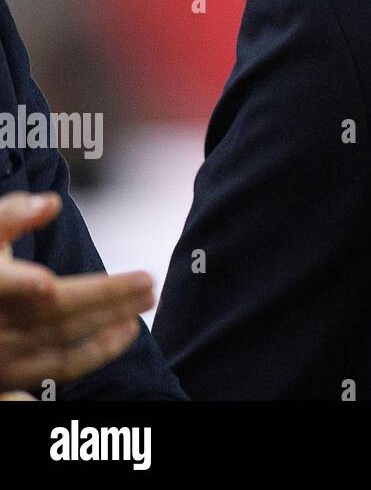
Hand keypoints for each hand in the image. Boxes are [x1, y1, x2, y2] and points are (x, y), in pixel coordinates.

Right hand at [0, 190, 153, 392]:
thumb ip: (10, 215)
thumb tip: (50, 202)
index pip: (0, 284)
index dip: (18, 283)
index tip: (45, 283)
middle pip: (51, 313)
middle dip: (103, 297)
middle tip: (146, 280)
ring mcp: (0, 357)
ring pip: (60, 343)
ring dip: (107, 324)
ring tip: (144, 302)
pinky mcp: (10, 377)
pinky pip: (59, 370)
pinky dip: (95, 354)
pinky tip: (124, 332)